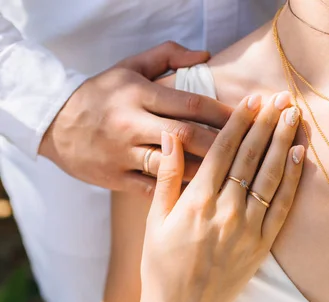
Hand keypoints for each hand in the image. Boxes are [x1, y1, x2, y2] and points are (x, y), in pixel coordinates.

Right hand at [38, 42, 231, 191]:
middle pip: (185, 135)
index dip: (222, 112)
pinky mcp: (116, 178)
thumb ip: (166, 56)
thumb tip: (205, 56)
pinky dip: (176, 193)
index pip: (189, 102)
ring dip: (205, 172)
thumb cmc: (99, 95)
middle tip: (251, 151)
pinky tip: (202, 197)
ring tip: (234, 177)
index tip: (250, 119)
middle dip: (222, 143)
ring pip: (171, 166)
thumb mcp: (128, 67)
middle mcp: (131, 123)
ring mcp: (122, 153)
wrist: (54, 125)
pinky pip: (152, 189)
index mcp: (137, 94)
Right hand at [136, 91, 303, 301]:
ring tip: (294, 116)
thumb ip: (166, 177)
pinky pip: (281, 206)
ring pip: (270, 176)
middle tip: (281, 97)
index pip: (223, 151)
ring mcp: (247, 230)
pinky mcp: (260, 247)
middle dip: (267, 123)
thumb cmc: (160, 268)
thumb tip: (171, 137)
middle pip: (251, 157)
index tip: (252, 99)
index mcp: (196, 203)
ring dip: (284, 142)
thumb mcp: (155, 222)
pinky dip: (293, 179)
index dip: (239, 122)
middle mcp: (225, 212)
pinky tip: (299, 155)